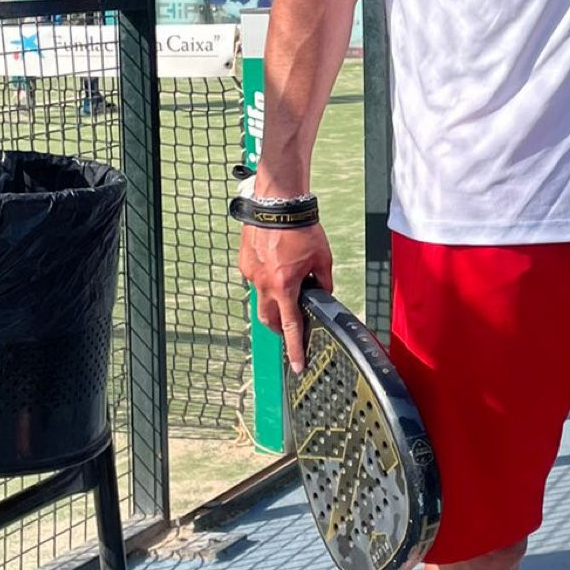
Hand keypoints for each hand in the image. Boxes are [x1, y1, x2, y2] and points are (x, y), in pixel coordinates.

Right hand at [237, 215, 333, 372]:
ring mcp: (251, 274)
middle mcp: (264, 284)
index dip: (295, 348)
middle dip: (279, 328)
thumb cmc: (302, 229)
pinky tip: (275, 268)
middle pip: (269, 319)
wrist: (279, 205)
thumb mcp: (323, 259)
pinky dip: (265, 281)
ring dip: (272, 304)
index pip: (291, 326)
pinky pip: (255, 280)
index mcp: (285, 287)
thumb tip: (323, 294)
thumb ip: (324, 282)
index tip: (296, 365)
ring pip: (260, 300)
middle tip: (290, 328)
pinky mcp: (245, 263)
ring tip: (284, 293)